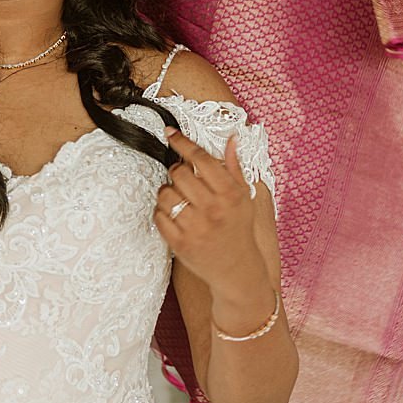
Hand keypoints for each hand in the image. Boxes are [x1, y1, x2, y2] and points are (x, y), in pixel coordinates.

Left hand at [153, 131, 263, 295]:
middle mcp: (213, 209)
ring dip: (168, 192)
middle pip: (178, 173)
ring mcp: (195, 227)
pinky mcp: (180, 243)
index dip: (182, 142)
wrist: (237, 269)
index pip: (201, 159)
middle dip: (177, 172)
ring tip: (180, 199)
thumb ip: (234, 166)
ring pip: (165, 193)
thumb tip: (231, 139)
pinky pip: (158, 215)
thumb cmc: (239, 228)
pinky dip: (162, 212)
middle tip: (184, 180)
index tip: (170, 132)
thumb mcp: (244, 196)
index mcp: (230, 194)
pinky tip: (175, 215)